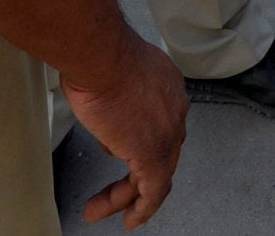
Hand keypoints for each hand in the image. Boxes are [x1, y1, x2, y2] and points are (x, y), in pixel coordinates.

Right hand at [63, 28, 188, 227]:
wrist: (102, 58)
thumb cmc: (100, 56)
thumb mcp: (109, 75)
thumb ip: (114, 98)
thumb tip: (107, 119)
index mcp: (166, 85)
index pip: (160, 122)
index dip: (140, 140)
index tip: (123, 150)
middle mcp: (174, 109)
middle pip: (162, 150)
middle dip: (135, 172)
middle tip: (116, 190)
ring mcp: (168, 133)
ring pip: (155, 174)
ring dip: (128, 195)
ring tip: (102, 208)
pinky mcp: (154, 155)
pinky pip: (152, 191)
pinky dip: (142, 208)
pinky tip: (130, 219)